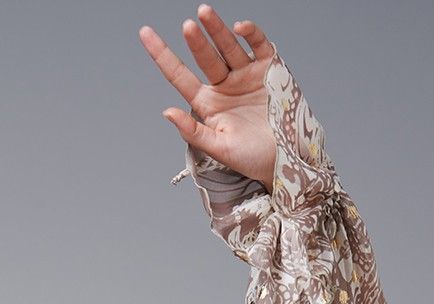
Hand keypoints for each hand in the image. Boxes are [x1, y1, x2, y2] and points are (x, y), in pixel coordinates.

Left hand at [139, 6, 278, 188]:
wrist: (288, 159)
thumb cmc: (252, 158)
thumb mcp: (220, 149)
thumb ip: (193, 132)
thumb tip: (167, 112)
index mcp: (207, 103)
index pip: (179, 75)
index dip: (162, 54)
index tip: (145, 32)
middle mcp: (224, 85)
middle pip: (206, 57)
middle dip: (196, 41)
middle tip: (187, 26)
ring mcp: (245, 74)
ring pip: (228, 46)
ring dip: (217, 30)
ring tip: (204, 14)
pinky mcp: (268, 67)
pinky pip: (258, 44)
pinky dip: (250, 33)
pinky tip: (240, 27)